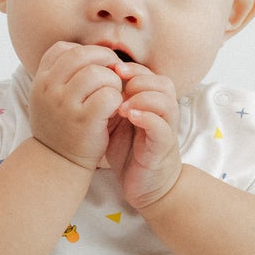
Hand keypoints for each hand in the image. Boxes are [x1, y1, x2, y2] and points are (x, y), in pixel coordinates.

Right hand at [29, 42, 123, 170]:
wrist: (57, 161)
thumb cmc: (61, 125)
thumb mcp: (51, 96)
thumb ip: (65, 73)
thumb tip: (95, 50)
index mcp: (41, 79)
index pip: (64, 48)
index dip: (85, 52)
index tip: (95, 65)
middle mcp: (49, 89)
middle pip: (82, 55)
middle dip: (103, 60)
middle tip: (113, 73)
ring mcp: (65, 104)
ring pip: (98, 73)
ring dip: (112, 80)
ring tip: (112, 93)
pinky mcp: (84, 120)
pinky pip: (109, 95)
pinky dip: (117, 99)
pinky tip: (114, 108)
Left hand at [103, 62, 181, 208]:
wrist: (145, 185)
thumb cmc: (129, 152)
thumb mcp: (116, 122)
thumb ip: (110, 102)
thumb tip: (87, 80)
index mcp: (151, 103)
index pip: (148, 75)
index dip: (131, 69)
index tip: (111, 70)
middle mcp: (163, 113)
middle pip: (162, 83)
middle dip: (139, 80)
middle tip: (117, 87)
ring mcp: (166, 129)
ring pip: (166, 101)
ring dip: (143, 98)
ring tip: (121, 106)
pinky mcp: (163, 147)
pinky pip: (162, 127)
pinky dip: (147, 118)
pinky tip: (130, 116)